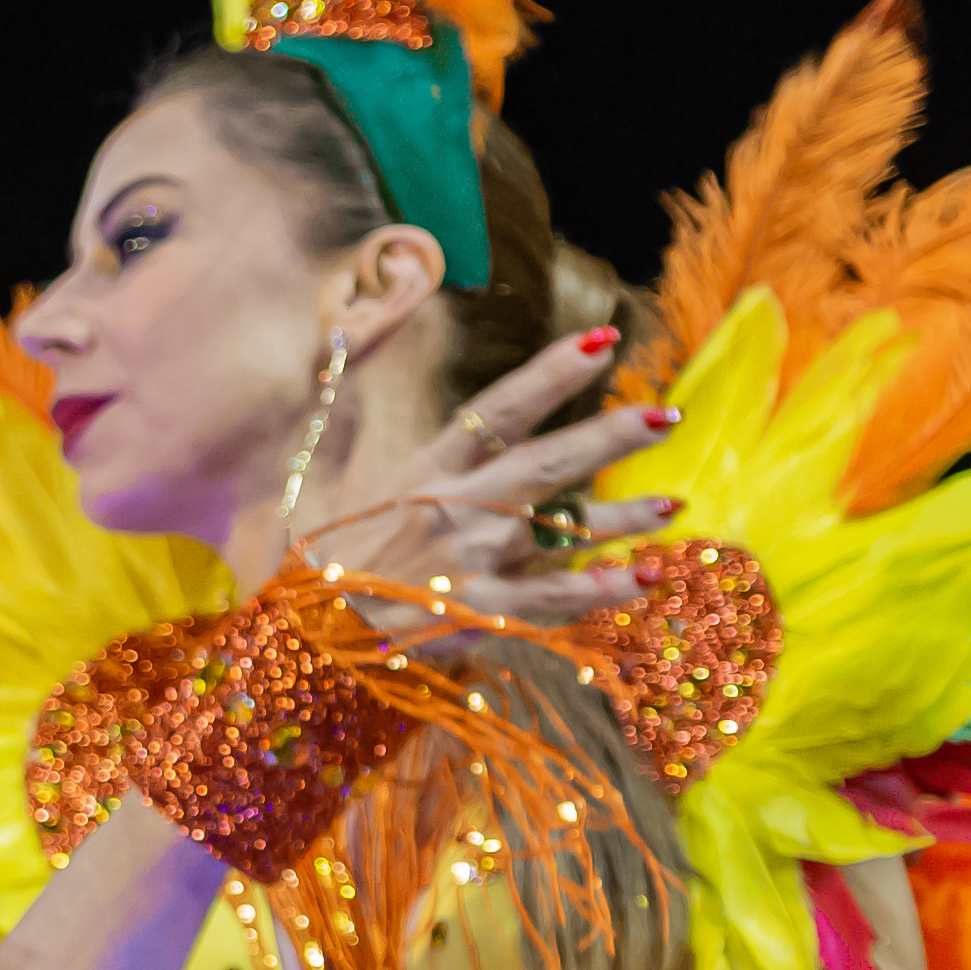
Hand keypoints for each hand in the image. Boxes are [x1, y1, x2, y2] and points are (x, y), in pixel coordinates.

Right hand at [293, 328, 677, 637]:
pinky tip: (641, 580)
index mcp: (426, 471)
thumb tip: (384, 370)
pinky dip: (597, 591)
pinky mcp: (475, 613)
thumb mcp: (340, 484)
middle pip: (545, 463)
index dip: (553, 372)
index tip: (604, 340)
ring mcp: (469, 561)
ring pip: (560, 532)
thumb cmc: (320, 559)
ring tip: (671, 506)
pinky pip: (549, 601)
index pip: (498, 410)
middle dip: (608, 438)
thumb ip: (376, 434)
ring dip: (620, 518)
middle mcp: (456, 508)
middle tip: (665, 417)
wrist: (299, 629)